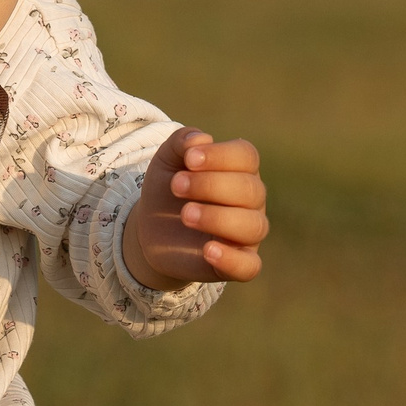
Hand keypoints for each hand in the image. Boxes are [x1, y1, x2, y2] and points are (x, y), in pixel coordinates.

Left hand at [127, 128, 268, 285]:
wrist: (153, 228)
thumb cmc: (169, 188)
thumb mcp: (167, 160)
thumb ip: (181, 143)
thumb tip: (201, 139)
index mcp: (240, 170)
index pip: (246, 156)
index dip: (220, 155)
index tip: (189, 159)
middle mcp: (251, 201)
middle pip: (249, 189)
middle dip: (210, 185)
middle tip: (176, 187)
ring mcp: (247, 234)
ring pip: (253, 226)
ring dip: (217, 218)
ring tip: (185, 215)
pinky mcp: (238, 263)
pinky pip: (250, 266)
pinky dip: (233, 259)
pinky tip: (208, 250)